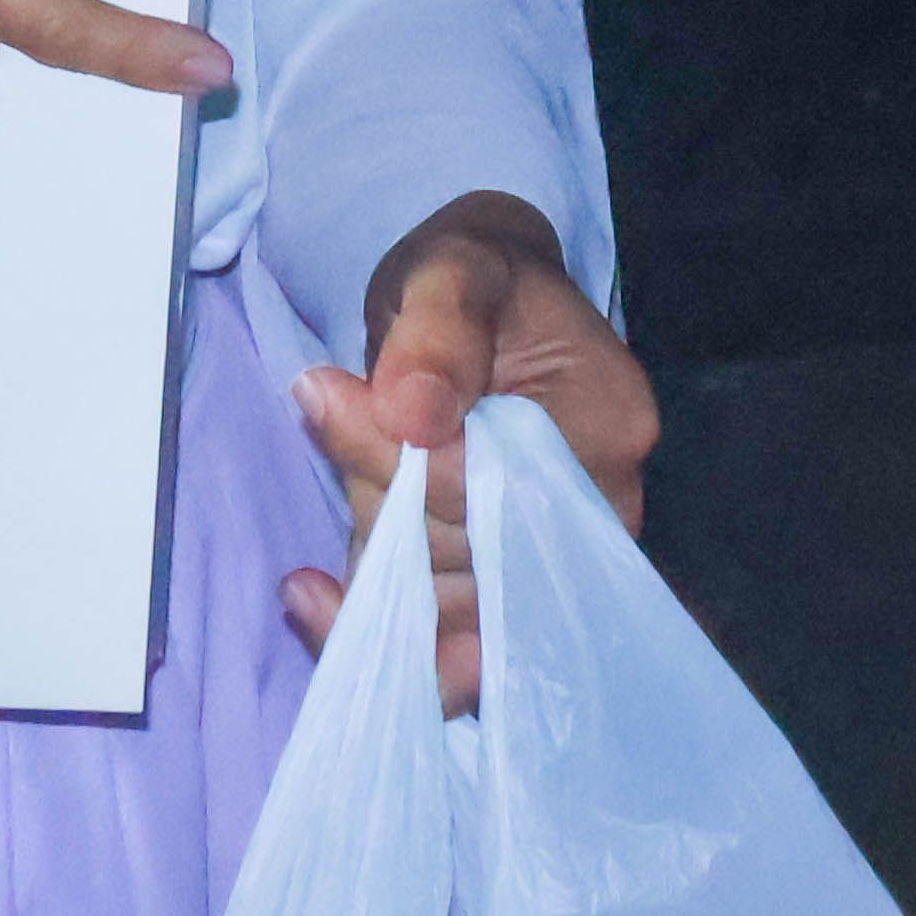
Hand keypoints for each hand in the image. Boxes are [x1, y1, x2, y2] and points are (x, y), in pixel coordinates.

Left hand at [278, 195, 657, 713]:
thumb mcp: (454, 271)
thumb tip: (412, 411)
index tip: (321, 392)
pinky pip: (442, 645)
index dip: (399, 454)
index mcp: (607, 420)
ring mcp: (557, 563)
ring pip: (445, 601)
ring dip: (375, 543)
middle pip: (469, 550)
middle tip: (328, 403)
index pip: (500, 481)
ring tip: (346, 463)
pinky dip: (372, 622)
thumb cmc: (472, 284)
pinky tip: (308, 594)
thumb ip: (439, 329)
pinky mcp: (508, 593)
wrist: (481, 312)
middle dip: (382, 491)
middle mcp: (601, 510)